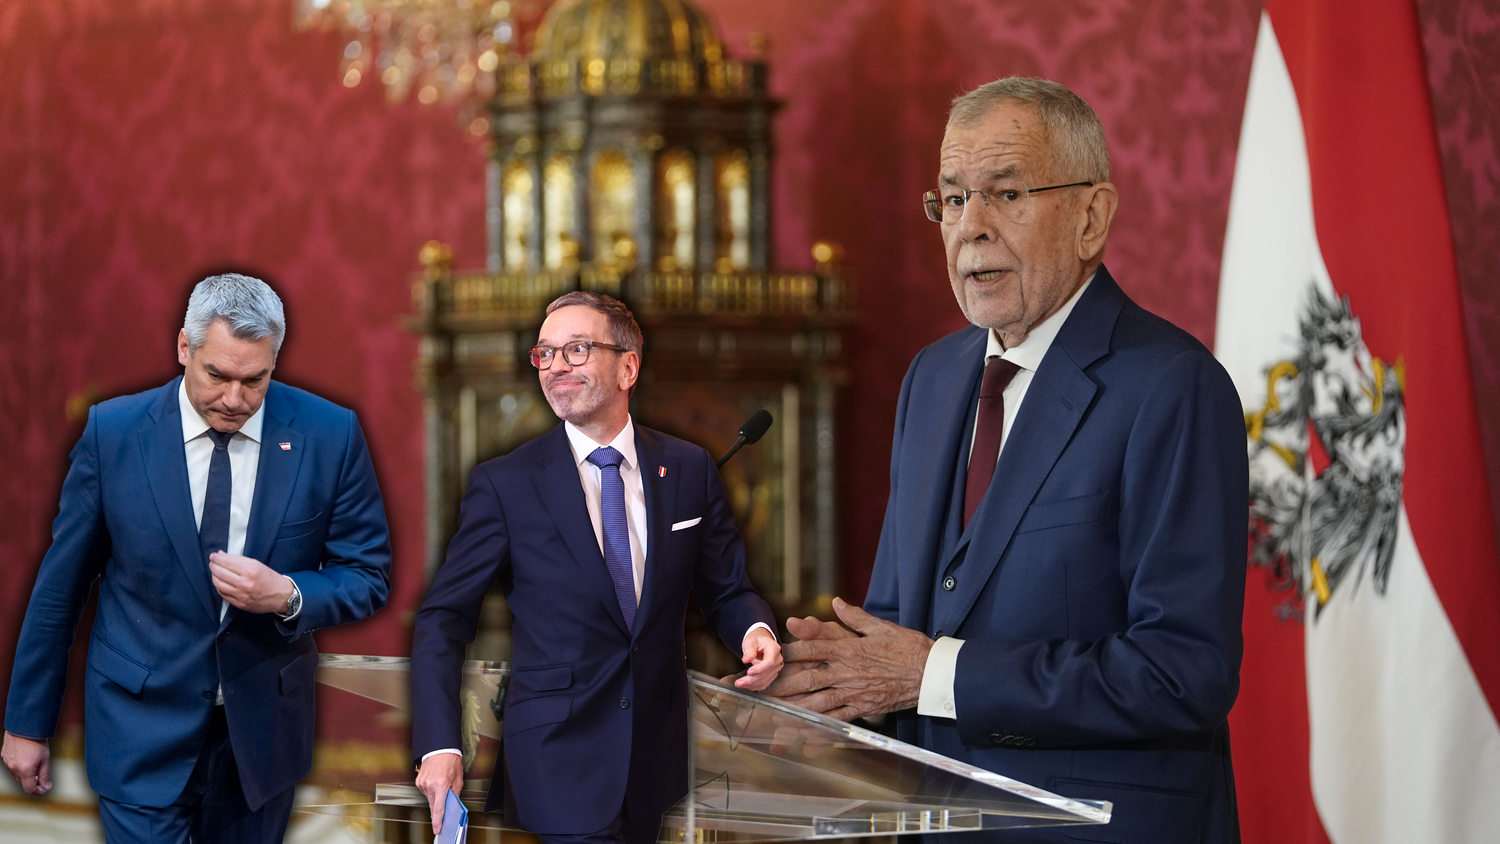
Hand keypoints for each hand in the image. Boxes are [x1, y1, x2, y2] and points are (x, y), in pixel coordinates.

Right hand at [2, 732, 50, 795]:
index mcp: (25, 770)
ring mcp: (7, 763)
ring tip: (35, 772)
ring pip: (16, 776)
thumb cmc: (37, 742)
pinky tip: (26, 764)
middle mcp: (14, 768)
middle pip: (22, 783)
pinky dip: (19, 769)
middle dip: (32, 784)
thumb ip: (45, 775)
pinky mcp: (4, 756)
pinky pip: (11, 767)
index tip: (43, 792)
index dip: (37, 792)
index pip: (29, 788)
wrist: (24, 727)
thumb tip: (46, 787)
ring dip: (25, 777)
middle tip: (41, 782)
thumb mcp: (45, 759)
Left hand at [209, 552, 293, 613]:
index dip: (217, 558)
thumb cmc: (270, 578)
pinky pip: (223, 594)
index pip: (227, 562)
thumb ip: (238, 560)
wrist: (281, 596)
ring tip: (215, 572)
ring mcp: (242, 595)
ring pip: (219, 584)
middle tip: (212, 563)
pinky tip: (220, 582)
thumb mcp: (257, 564)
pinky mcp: (240, 604)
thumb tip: (221, 555)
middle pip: (221, 572)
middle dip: (214, 566)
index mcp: (251, 570)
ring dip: (214, 576)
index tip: (213, 556)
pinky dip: (219, 587)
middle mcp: (245, 583)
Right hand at [415, 752, 464, 834]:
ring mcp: (422, 783)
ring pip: (429, 797)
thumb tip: (451, 805)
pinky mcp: (418, 781)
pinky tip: (435, 780)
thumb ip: (454, 793)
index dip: (437, 821)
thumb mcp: (458, 778)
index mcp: (440, 785)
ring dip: (435, 795)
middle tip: (445, 799)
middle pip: (433, 804)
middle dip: (439, 806)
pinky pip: (425, 790)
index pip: (438, 809)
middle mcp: (429, 785)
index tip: (437, 829)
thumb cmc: (450, 761)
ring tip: (441, 783)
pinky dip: (431, 789)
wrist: (440, 747)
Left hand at [734, 627, 783, 690]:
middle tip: (739, 682)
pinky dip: (754, 686)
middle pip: (766, 673)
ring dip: (751, 684)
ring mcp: (775, 668)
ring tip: (739, 684)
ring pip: (765, 681)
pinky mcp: (771, 675)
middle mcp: (777, 660)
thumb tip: (746, 660)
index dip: (760, 668)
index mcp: (774, 649)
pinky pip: (764, 683)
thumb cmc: (757, 641)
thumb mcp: (751, 641)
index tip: (749, 672)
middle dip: (752, 679)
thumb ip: (749, 650)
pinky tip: (745, 685)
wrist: (761, 642)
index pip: (769, 662)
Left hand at [763, 597, 933, 721]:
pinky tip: (800, 735)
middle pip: (807, 678)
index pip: (811, 649)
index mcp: (849, 649)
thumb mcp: (881, 626)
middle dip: (779, 684)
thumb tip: (836, 602)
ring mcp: (854, 693)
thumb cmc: (908, 647)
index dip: (787, 652)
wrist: (932, 673)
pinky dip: (817, 728)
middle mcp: (848, 672)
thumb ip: (855, 617)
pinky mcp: (863, 709)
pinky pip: (836, 720)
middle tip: (758, 690)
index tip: (768, 655)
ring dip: (791, 709)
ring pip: (817, 702)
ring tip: (769, 714)